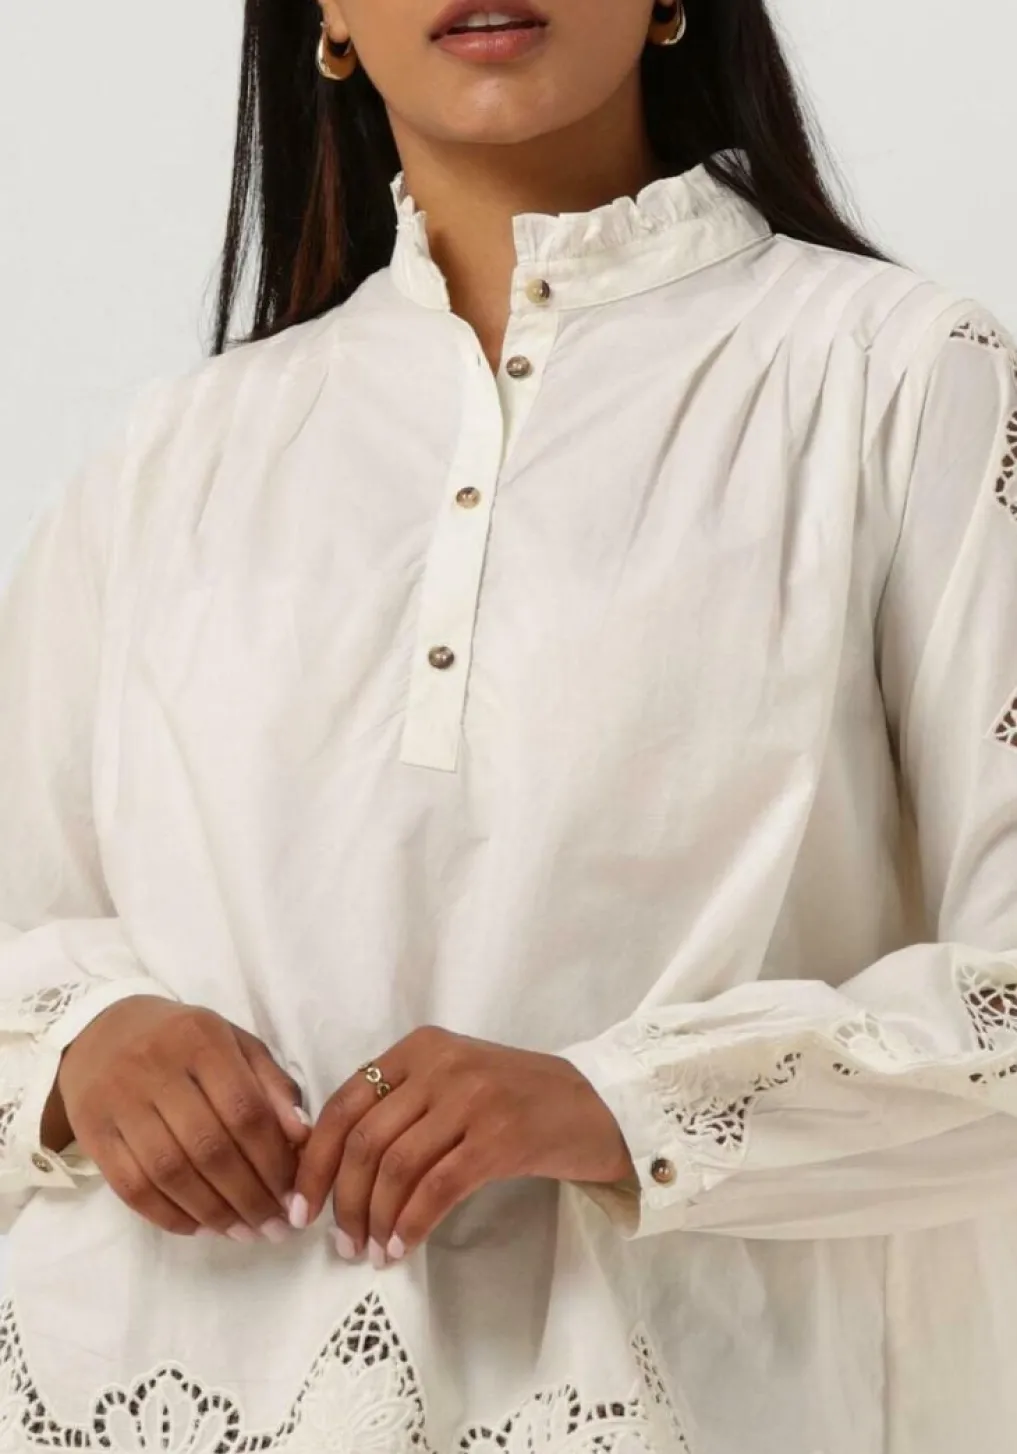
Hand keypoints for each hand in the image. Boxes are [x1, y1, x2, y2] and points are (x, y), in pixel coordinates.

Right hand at [50, 996, 310, 1241]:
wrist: (103, 1031)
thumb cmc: (185, 1041)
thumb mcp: (235, 1045)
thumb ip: (271, 1086)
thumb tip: (303, 1137)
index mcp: (202, 1040)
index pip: (245, 1109)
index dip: (273, 1160)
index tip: (294, 1194)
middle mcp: (156, 1067)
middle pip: (209, 1147)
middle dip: (249, 1197)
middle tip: (274, 1227)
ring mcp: (118, 1101)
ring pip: (170, 1173)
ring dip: (212, 1213)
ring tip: (243, 1233)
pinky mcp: (92, 1132)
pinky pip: (131, 1187)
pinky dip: (168, 1215)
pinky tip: (199, 1227)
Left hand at [292, 1027, 632, 1264]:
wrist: (597, 1105)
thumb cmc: (516, 1100)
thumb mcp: (452, 1082)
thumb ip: (401, 1106)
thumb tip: (331, 1168)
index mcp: (420, 1047)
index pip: (344, 1102)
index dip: (314, 1159)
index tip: (302, 1206)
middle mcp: (441, 1064)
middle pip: (363, 1138)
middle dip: (341, 1199)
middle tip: (339, 1243)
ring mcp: (472, 1098)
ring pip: (394, 1166)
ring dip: (374, 1218)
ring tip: (370, 1252)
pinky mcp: (500, 1137)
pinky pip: (436, 1188)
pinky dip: (411, 1224)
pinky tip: (402, 1248)